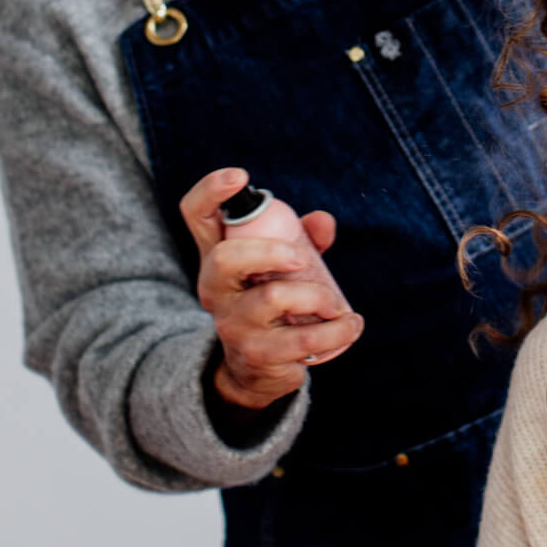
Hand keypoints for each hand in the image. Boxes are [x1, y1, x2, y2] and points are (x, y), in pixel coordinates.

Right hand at [180, 167, 362, 410]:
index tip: (241, 176)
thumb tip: (324, 221)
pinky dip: (336, 330)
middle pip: (225, 258)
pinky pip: (302, 340)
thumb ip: (302, 238)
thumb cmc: (271, 300)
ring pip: (272, 298)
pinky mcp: (257, 354)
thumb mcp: (280, 266)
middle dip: (271, 251)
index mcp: (217, 256)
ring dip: (318, 296)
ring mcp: (233, 323)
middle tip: (302, 259)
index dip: (211, 190)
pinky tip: (351, 325)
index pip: (196, 215)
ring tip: (337, 306)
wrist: (256, 370)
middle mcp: (216, 288)